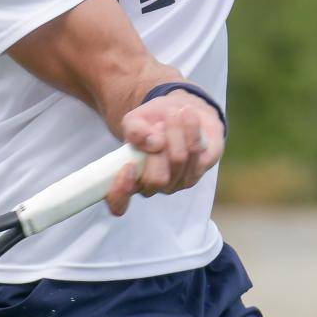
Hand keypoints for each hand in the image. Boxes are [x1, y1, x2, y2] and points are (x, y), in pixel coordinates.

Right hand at [105, 92, 225, 215]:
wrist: (180, 112)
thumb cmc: (151, 122)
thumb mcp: (135, 120)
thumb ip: (134, 131)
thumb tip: (151, 142)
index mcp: (129, 179)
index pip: (118, 203)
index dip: (121, 191)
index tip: (128, 166)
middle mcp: (152, 186)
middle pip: (156, 179)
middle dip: (158, 145)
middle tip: (159, 124)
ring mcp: (176, 182)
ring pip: (178, 160)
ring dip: (175, 130)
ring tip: (173, 113)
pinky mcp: (197, 171)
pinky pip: (195, 150)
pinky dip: (191, 128)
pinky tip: (187, 115)